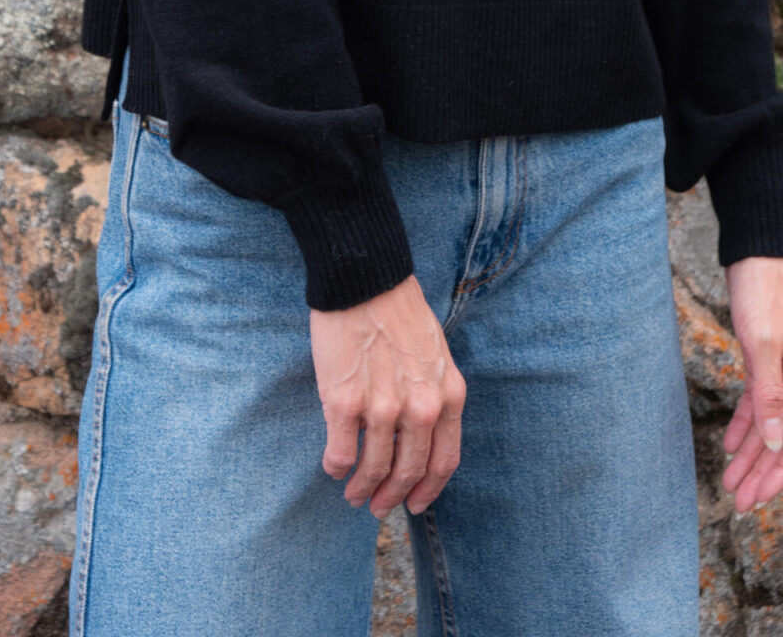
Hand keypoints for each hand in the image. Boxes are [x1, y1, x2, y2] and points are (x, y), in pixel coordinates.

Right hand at [309, 274, 465, 521]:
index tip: (415, 503)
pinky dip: (336, 467)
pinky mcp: (344, 403)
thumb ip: (433, 393)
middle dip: (393, 496)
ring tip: (353, 493)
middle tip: (378, 506)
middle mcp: (420, 408)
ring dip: (361, 488)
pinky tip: (334, 466)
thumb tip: (417, 433)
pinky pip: (340, 454)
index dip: (428, 489)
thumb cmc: (397, 308)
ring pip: (374, 469)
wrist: (364, 277)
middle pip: (409, 472)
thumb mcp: (435, 353)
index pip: (444, 461)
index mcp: (448, 395)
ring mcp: (382, 408)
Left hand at [720, 256, 782, 513]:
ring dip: (752, 456)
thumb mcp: (762, 342)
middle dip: (763, 473)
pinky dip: (745, 425)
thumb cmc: (764, 289)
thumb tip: (773, 443)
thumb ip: (769, 394)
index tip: (760, 496)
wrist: (757, 250)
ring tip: (731, 484)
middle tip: (739, 503)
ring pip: (770, 425)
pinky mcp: (767, 360)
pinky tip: (731, 445)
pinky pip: (758, 403)